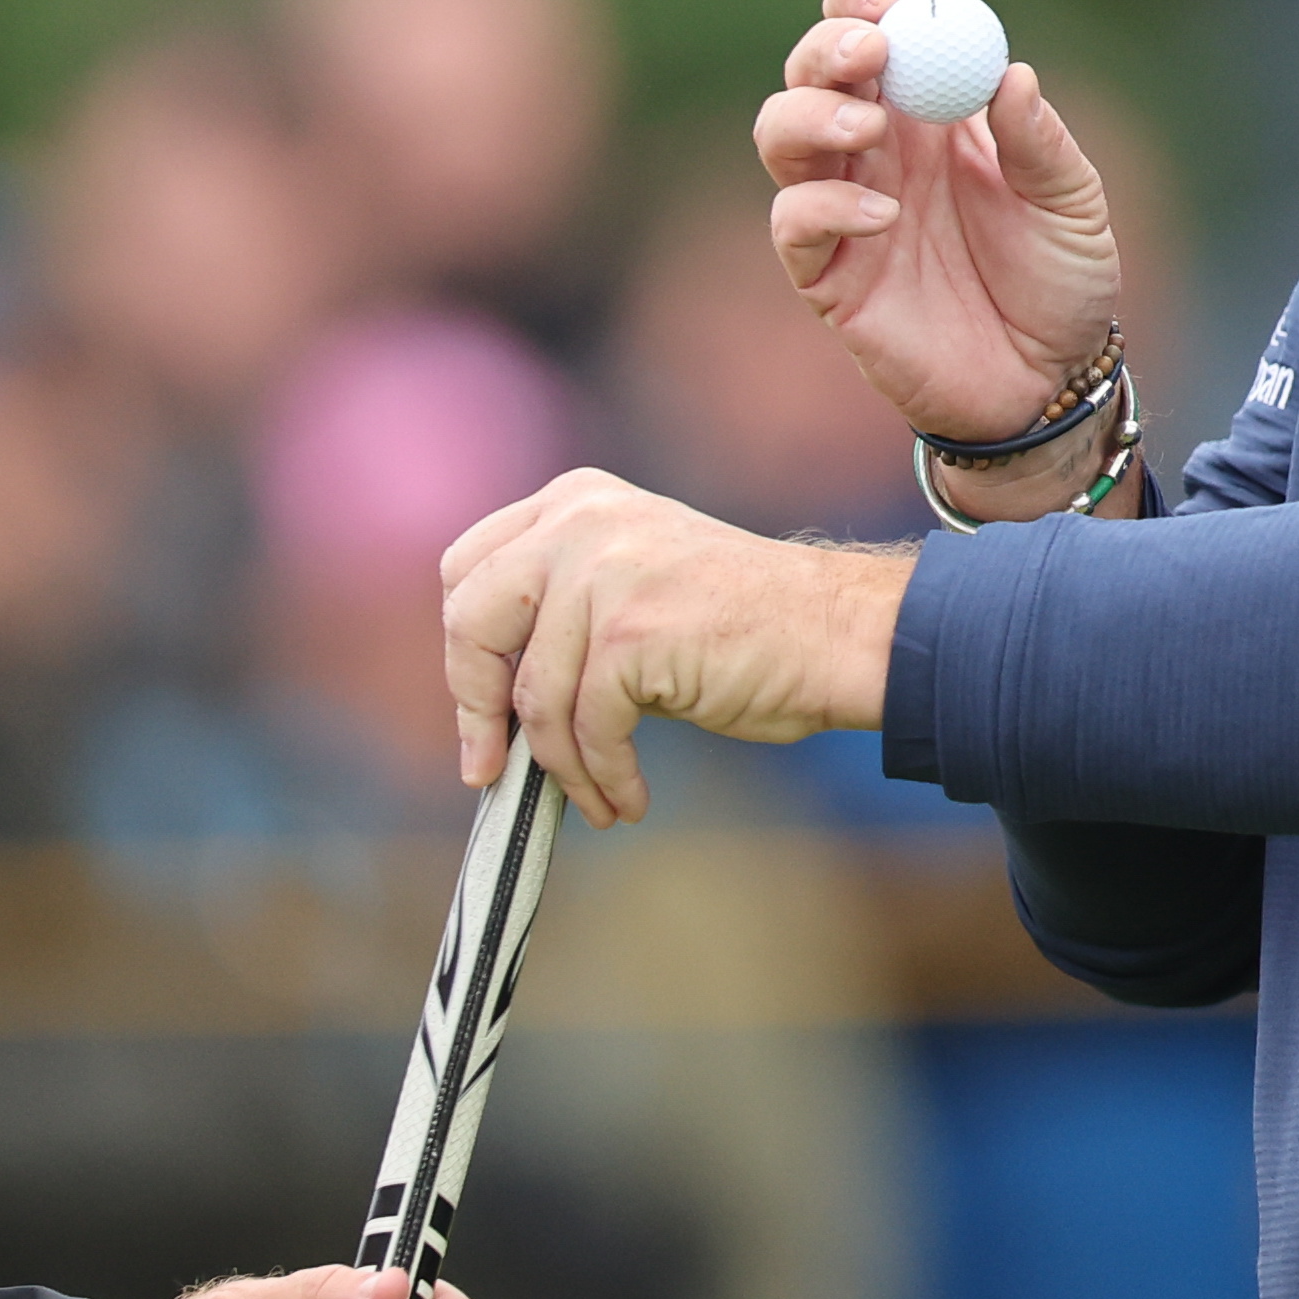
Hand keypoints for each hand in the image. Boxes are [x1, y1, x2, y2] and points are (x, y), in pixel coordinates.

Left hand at [442, 470, 912, 823]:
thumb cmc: (742, 627)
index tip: (479, 714)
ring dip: (563, 767)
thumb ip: (561, 610)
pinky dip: (603, 777)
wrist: (835, 634)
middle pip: (471, 622)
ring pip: (535, 695)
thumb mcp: (632, 583)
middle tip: (495, 771)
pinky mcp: (630, 632)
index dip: (463, 653)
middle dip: (477, 708)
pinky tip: (628, 797)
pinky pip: (585, 728)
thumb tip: (485, 704)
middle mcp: (579, 521)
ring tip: (598, 797)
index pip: (466, 570)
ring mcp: (603, 572)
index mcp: (573, 500)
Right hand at [759, 0, 1125, 467]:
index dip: (863, 0)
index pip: (873, 30)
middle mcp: (875, 149)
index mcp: (929, 110)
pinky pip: (793, 223)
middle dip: (827, 46)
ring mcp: (843, 209)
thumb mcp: (1073, 203)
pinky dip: (825, 208)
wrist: (1048, 382)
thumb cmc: (1061, 280)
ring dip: (810, 116)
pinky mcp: (826, 275)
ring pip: (779, 134)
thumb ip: (1041, 141)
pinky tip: (883, 217)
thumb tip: (1010, 73)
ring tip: (868, 128)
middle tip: (870, 53)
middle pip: (811, 70)